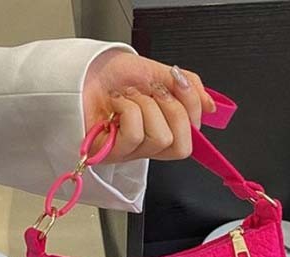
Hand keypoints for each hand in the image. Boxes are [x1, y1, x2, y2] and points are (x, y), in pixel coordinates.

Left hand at [83, 49, 215, 163]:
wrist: (79, 71)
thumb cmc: (110, 76)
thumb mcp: (156, 72)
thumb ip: (187, 88)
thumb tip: (211, 106)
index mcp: (162, 128)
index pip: (192, 137)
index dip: (192, 109)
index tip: (180, 83)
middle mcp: (147, 145)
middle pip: (181, 145)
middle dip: (172, 109)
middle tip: (153, 93)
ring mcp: (129, 151)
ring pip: (160, 137)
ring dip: (146, 107)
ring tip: (128, 97)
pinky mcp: (111, 152)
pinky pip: (135, 134)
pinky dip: (128, 110)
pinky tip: (116, 104)